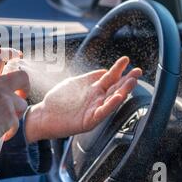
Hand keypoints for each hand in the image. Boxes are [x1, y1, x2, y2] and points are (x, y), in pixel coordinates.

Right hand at [0, 48, 28, 152]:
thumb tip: (0, 87)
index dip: (11, 53)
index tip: (17, 55)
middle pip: (22, 76)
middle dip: (26, 86)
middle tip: (20, 95)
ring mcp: (4, 99)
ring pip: (21, 103)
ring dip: (15, 115)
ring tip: (1, 124)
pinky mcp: (10, 115)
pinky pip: (17, 122)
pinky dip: (10, 130)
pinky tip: (0, 133)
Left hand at [25, 57, 141, 142]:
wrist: (44, 115)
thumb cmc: (58, 100)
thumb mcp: (75, 83)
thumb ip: (90, 78)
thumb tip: (104, 70)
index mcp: (94, 89)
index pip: (110, 78)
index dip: (118, 69)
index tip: (126, 60)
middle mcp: (97, 99)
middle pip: (115, 88)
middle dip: (127, 80)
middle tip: (137, 72)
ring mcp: (94, 110)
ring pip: (112, 100)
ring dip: (123, 91)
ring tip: (132, 82)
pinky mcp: (89, 120)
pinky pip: (102, 112)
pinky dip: (110, 105)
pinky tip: (117, 98)